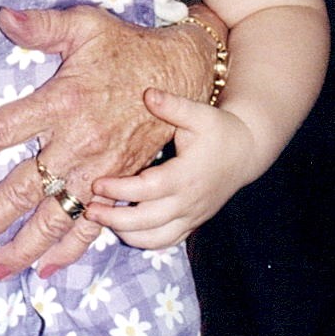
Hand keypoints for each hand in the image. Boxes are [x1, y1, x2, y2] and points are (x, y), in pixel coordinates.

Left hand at [0, 5, 214, 280]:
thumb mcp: (84, 25)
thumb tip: (3, 18)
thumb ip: (42, 26)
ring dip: (22, 248)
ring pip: (54, 218)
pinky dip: (69, 252)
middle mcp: (76, 143)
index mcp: (60, 102)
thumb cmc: (124, 47)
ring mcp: (99, 171)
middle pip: (22, 189)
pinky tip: (45, 271)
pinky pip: (91, 226)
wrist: (181, 73)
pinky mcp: (118, 185)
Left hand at [84, 87, 255, 247]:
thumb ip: (174, 106)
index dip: (121, 189)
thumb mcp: (199, 113)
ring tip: (101, 220)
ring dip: (127, 234)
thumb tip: (149, 94)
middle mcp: (189, 202)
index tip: (97, 183)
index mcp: (187, 175)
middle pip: (148, 221)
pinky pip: (166, 242)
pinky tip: (122, 229)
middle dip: (115, 219)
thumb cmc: (218, 130)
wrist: (246, 152)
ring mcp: (191, 216)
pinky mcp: (192, 223)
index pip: (149, 189)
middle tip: (88, 209)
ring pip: (156, 238)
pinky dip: (143, 241)